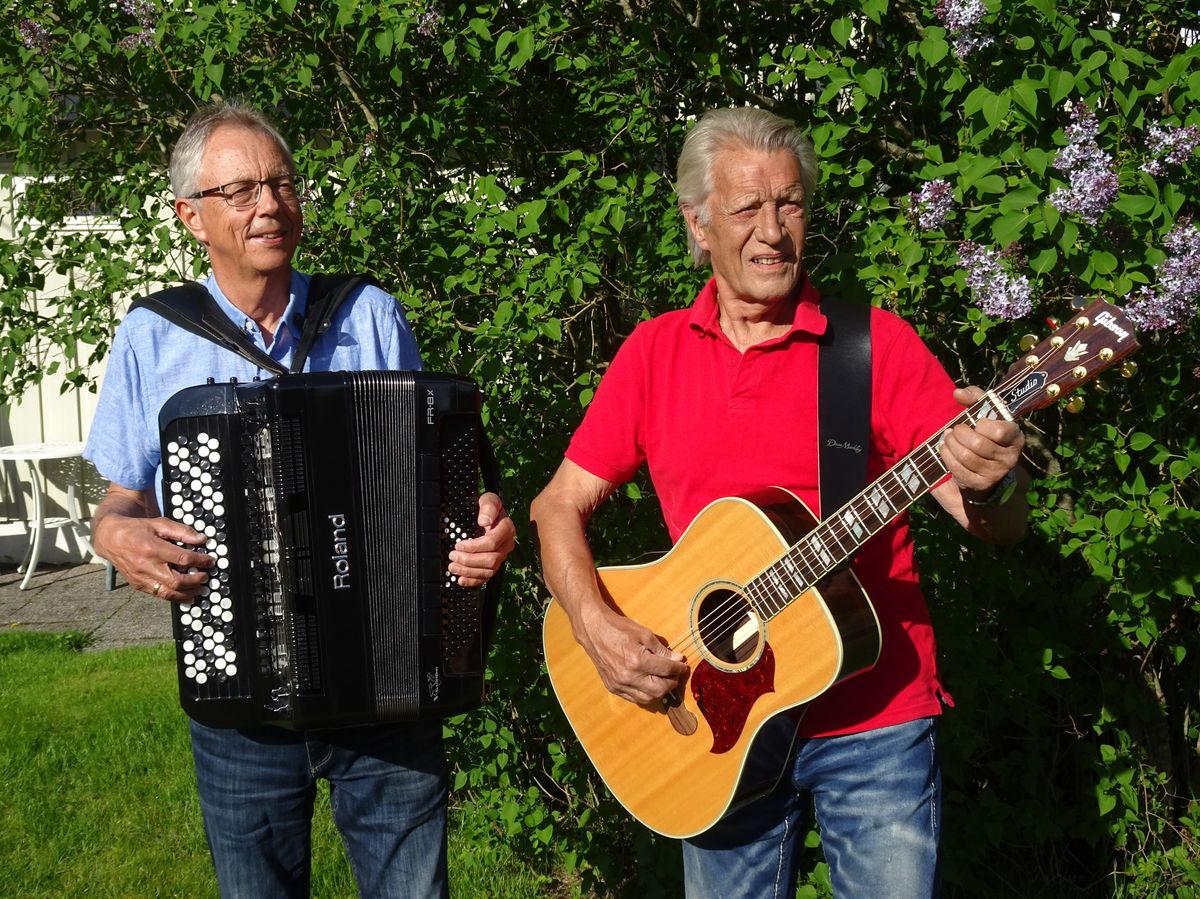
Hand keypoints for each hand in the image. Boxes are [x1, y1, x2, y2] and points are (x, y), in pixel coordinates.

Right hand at [94, 513, 212, 601]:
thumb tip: (201, 539)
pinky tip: (185, 594)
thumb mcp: (159, 523)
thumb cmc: (136, 529)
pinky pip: (158, 595)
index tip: (210, 561)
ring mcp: (141, 578)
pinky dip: (174, 596)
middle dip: (195, 581)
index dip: (201, 561)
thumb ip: (181, 531)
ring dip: (187, 593)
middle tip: (205, 577)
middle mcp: (146, 566)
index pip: (183, 559)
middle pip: (176, 581)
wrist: (110, 538)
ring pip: (167, 593)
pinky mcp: (137, 585)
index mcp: (152, 548)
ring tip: (199, 590)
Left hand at [447, 492, 515, 587]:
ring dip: (468, 572)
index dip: (474, 546)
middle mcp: (506, 545)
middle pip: (490, 559)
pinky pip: (486, 577)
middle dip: (469, 560)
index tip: (458, 544)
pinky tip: (461, 580)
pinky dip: (473, 581)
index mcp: (506, 529)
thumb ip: (488, 508)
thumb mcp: (489, 500)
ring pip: (488, 571)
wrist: (489, 516)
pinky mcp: (494, 565)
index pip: (492, 543)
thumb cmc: (488, 508)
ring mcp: (501, 556)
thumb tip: (484, 521)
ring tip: (452, 567)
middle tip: (452, 556)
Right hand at [573, 602, 688, 705]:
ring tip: (663, 680)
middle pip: (660, 689)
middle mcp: (628, 676)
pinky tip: (649, 683)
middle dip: (672, 683)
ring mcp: (619, 684)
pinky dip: (645, 694)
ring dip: (660, 691)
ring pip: (648, 698)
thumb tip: (677, 659)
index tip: (683, 665)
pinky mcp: (612, 687)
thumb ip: (662, 650)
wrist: (594, 630)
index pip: (666, 670)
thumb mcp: (644, 634)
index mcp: (637, 661)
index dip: (678, 668)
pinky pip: (634, 698)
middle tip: (675, 674)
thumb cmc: (619, 628)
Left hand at [940, 385, 1024, 496]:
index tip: (977, 422)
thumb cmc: (985, 432)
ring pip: (966, 457)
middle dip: (960, 434)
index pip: (1000, 431)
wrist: (985, 464)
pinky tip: (945, 449)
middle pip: (978, 444)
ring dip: (951, 444)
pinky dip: (947, 456)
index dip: (983, 425)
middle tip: (955, 430)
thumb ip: (974, 397)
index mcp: (1015, 438)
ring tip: (948, 438)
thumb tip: (957, 393)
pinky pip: (957, 469)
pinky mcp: (979, 484)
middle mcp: (1009, 458)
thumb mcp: (984, 412)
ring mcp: (995, 473)